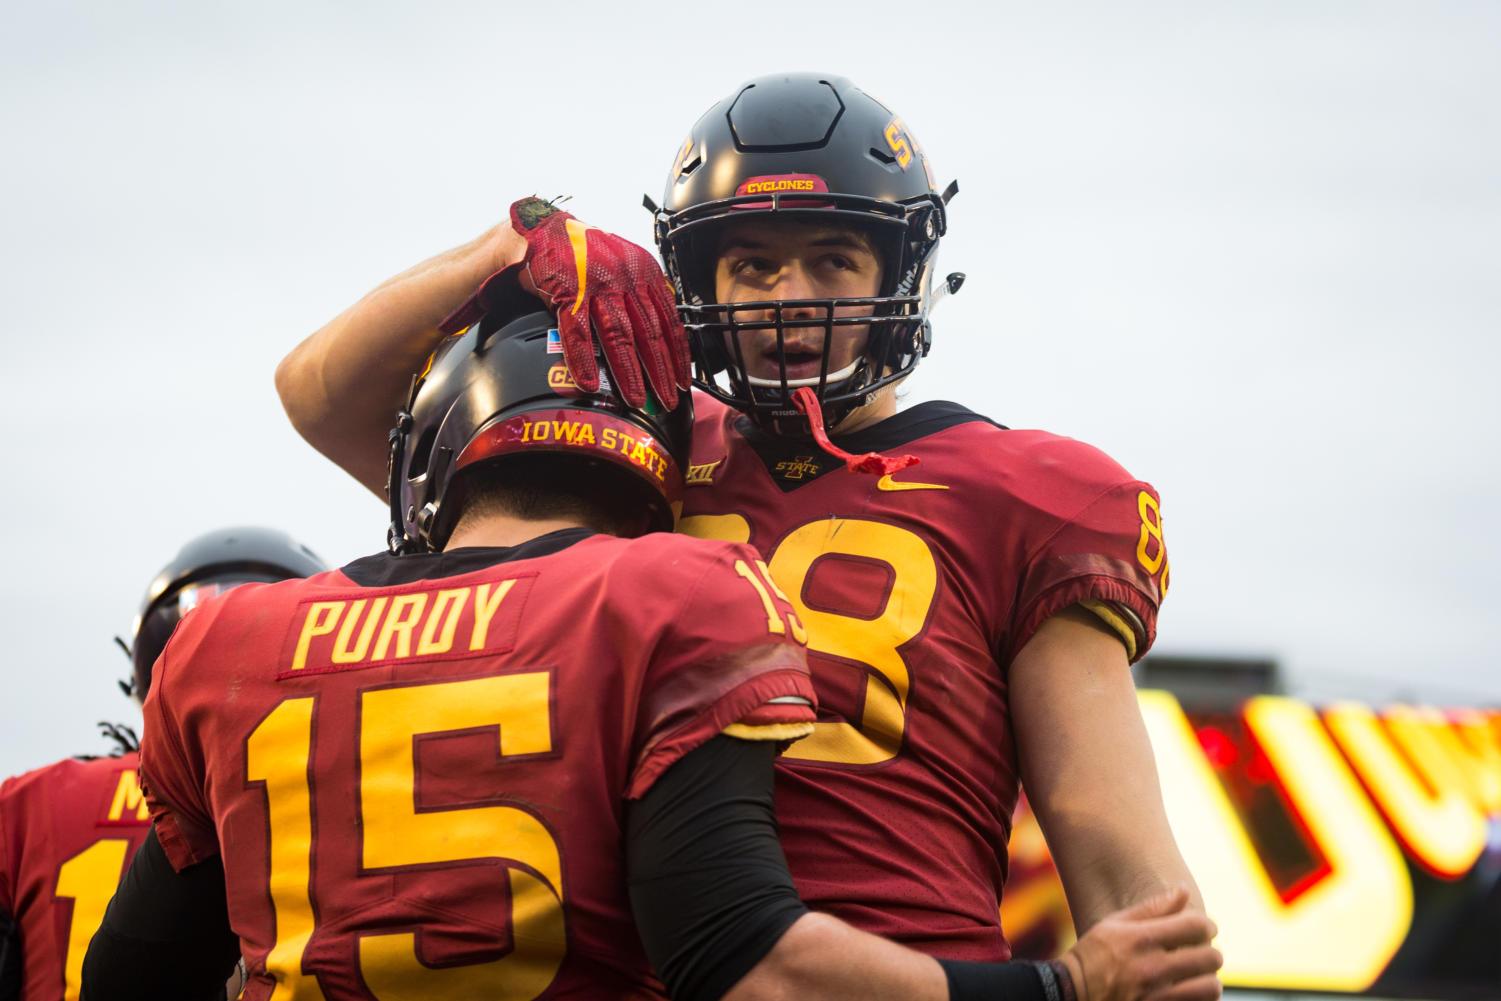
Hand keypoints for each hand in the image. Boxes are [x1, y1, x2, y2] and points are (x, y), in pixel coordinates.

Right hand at [441, 197, 689, 408]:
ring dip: (628, 372)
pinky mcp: (566, 292)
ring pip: (618, 335)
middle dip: (660, 371)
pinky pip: (577, 333)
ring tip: (636, 399)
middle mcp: (625, 277)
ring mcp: (596, 285)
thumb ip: (644, 293)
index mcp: (644, 272)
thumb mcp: (625, 264)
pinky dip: (584, 360)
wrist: (544, 230)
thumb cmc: (586, 253)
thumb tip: (662, 329)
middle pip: (648, 332)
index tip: (684, 380)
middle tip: (668, 400)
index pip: (669, 319)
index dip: (678, 354)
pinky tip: (590, 383)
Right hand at [1063, 887, 1221, 1000]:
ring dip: (1208, 979)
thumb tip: (1184, 890)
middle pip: (1210, 956)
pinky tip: (1190, 992)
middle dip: (1210, 952)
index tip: (1205, 928)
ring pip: (1210, 986)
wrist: (1071, 993)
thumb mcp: (1115, 924)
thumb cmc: (1093, 954)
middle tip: (1202, 952)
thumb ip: (1152, 908)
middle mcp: (1152, 968)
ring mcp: (1157, 995)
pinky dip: (1200, 998)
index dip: (1207, 924)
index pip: (1196, 926)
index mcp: (1141, 939)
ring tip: (1198, 976)